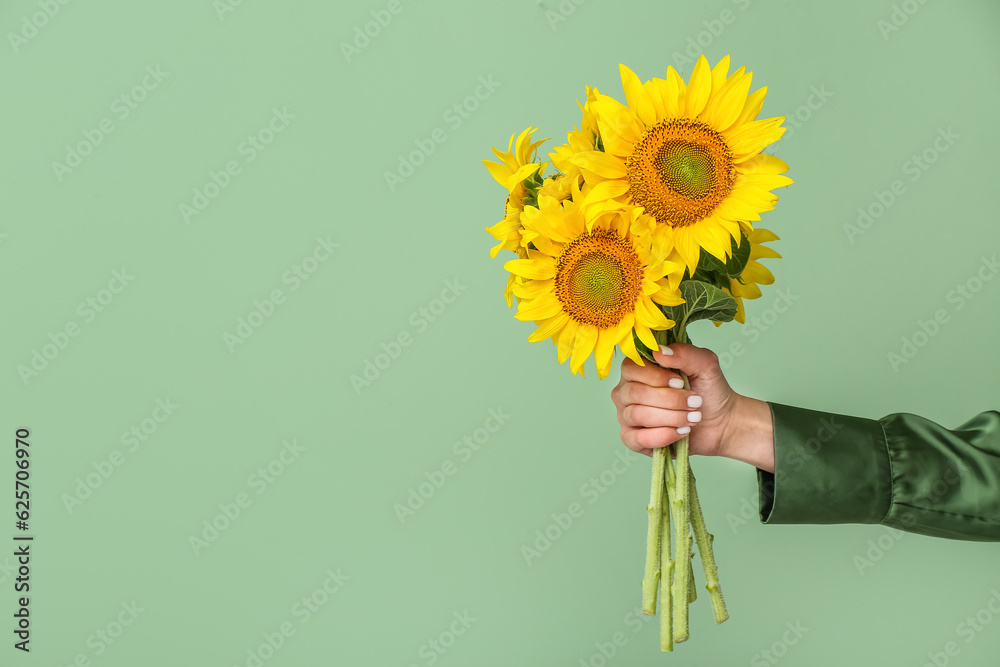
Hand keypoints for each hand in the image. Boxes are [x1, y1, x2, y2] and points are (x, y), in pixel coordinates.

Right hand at [610, 342, 774, 470]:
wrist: (721, 422)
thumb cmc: (708, 391)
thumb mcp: (705, 365)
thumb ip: (685, 353)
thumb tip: (659, 351)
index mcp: (639, 370)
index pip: (630, 367)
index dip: (655, 376)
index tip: (680, 382)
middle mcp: (627, 391)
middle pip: (634, 393)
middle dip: (670, 400)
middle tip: (694, 402)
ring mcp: (627, 416)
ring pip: (637, 415)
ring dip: (671, 417)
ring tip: (692, 418)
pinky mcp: (633, 439)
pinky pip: (637, 438)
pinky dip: (664, 436)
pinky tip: (682, 432)